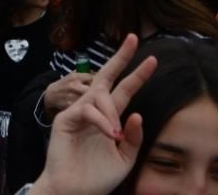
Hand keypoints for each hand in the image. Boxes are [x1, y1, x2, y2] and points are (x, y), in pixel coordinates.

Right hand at [30, 34, 156, 194]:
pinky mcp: (65, 119)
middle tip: (132, 39)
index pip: (125, 90)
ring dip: (112, 113)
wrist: (75, 192)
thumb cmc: (98, 178)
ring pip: (99, 96)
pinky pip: (87, 110)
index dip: (138, 74)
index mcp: (109, 118)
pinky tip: (110, 134)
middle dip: (120, 57)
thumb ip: (134, 138)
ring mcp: (78, 112)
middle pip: (106, 76)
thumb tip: (137, 113)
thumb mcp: (125, 159)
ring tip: (116, 136)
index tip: (152, 59)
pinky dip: (101, 121)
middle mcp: (94, 111)